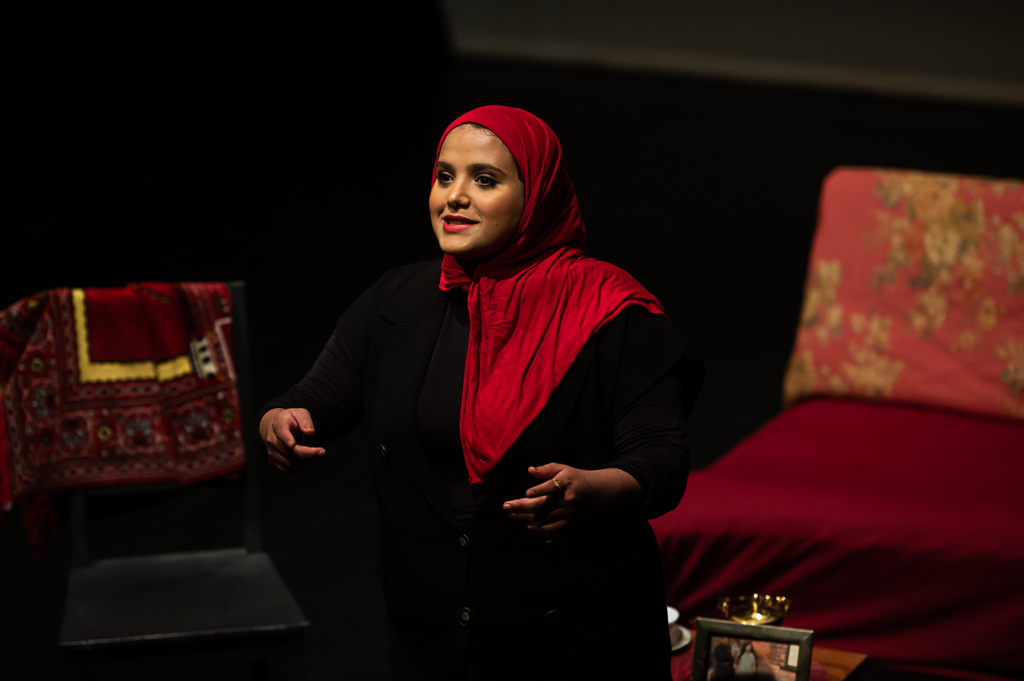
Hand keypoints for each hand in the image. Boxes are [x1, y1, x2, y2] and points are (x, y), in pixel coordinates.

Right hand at [259, 408, 324, 472]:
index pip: (282, 433)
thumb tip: (310, 432)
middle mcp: (272, 440)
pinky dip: (300, 467)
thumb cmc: (290, 420)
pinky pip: (288, 469)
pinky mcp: (274, 461)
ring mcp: (271, 452)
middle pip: (289, 452)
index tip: (293, 444)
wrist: (275, 427)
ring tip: (314, 453)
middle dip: (308, 453)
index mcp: (279, 425)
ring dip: (305, 461)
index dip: (287, 439)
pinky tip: (306, 459)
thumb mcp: (300, 413)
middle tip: (322, 451)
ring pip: (290, 463)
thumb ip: (305, 420)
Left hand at [503, 463, 643, 531]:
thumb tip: (530, 470)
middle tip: (506, 506)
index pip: (551, 488)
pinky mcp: (569, 522)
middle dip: (523, 506)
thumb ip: (546, 469)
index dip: (539, 491)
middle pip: (543, 504)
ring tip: (511, 515)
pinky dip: (540, 528)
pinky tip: (527, 525)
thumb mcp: (562, 468)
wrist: (595, 492)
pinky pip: (553, 527)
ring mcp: (568, 513)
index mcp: (566, 483)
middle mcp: (567, 499)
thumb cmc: (574, 478)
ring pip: (545, 517)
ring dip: (526, 517)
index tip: (527, 493)